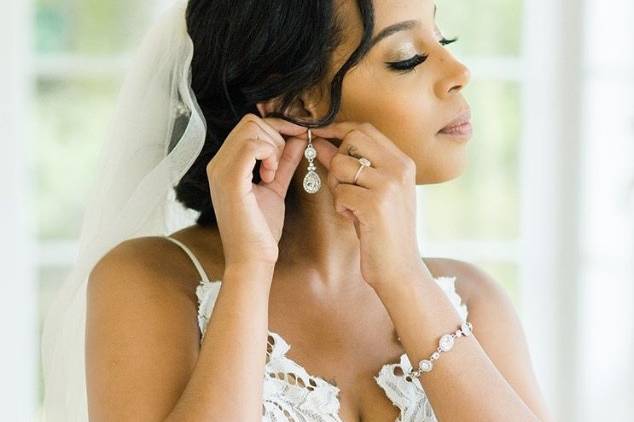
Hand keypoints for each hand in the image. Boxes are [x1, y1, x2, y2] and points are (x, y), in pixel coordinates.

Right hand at [206, 114, 306, 267]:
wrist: (251, 259)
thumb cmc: (260, 229)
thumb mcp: (275, 186)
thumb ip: (285, 161)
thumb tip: (299, 137)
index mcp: (224, 164)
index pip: (249, 125)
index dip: (277, 128)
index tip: (294, 143)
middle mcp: (217, 164)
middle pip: (251, 122)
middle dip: (276, 136)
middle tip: (280, 166)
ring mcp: (221, 170)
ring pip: (252, 129)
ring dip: (273, 147)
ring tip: (273, 174)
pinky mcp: (230, 180)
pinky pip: (252, 146)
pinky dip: (270, 155)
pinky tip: (270, 176)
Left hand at [310, 122, 424, 287]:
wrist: (401, 270)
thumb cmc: (383, 232)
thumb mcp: (373, 194)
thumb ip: (352, 167)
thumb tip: (322, 143)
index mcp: (403, 163)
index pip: (365, 129)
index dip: (338, 130)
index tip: (320, 138)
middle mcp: (399, 168)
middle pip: (352, 139)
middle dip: (336, 158)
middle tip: (341, 184)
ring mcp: (389, 185)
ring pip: (341, 165)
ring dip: (337, 186)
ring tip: (350, 205)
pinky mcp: (375, 204)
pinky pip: (340, 191)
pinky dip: (340, 206)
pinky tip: (354, 219)